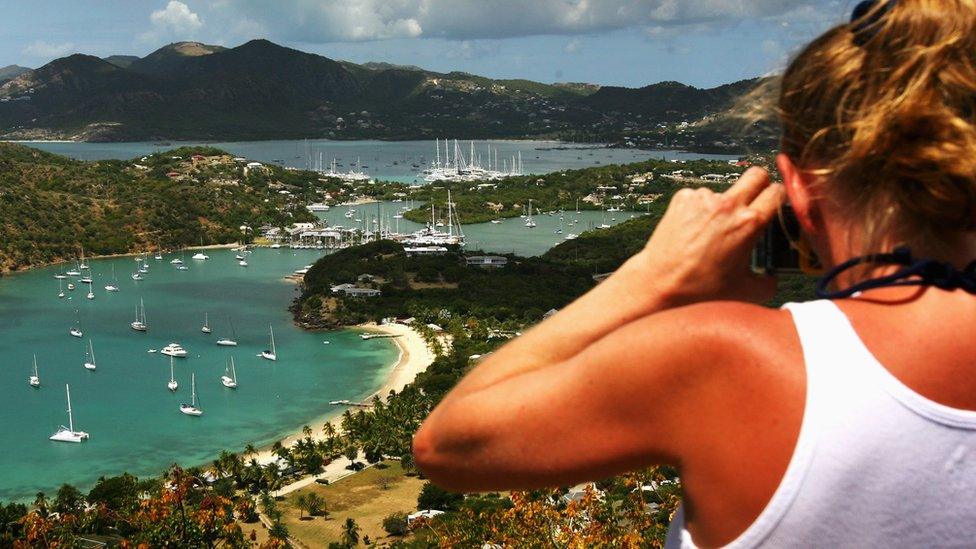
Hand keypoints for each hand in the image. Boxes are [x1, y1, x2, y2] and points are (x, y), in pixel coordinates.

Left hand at [631, 167, 784, 304]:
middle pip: (757, 174)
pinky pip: (700, 196)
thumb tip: (773, 276)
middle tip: (754, 200)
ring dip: (724, 205)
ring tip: (711, 232)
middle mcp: (728, 205)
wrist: (661, 282)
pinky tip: (694, 229)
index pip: (776, 192)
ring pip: (724, 191)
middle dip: (760, 183)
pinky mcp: (683, 198)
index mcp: (749, 223)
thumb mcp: (746, 290)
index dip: (778, 198)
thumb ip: (769, 281)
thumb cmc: (703, 288)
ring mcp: (703, 198)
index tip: (773, 204)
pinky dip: (701, 209)